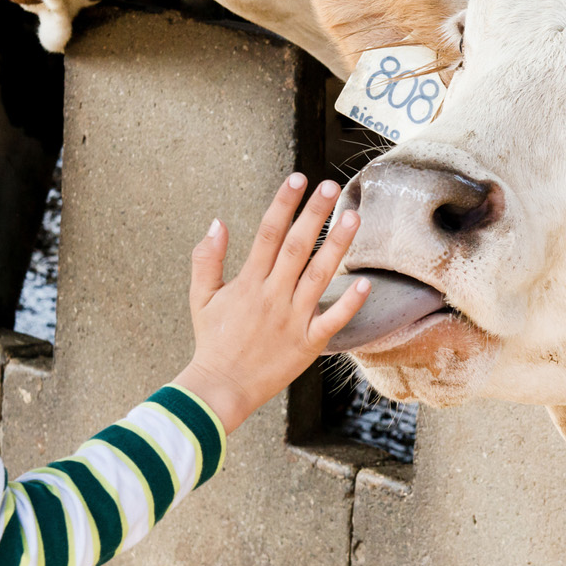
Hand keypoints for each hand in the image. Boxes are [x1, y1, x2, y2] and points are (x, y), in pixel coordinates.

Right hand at [173, 174, 367, 432]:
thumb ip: (207, 258)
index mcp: (248, 282)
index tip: (298, 178)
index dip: (283, 203)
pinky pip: (331, 321)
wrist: (220, 388)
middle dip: (314, 214)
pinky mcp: (307, 344)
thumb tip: (217, 222)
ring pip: (318, 276)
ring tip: (353, 217)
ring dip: (336, 246)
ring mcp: (291, 320)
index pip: (267, 233)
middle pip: (296, 247)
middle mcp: (272, 296)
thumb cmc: (212, 341)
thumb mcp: (201, 297)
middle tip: (331, 185)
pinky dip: (348, 304)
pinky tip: (364, 283)